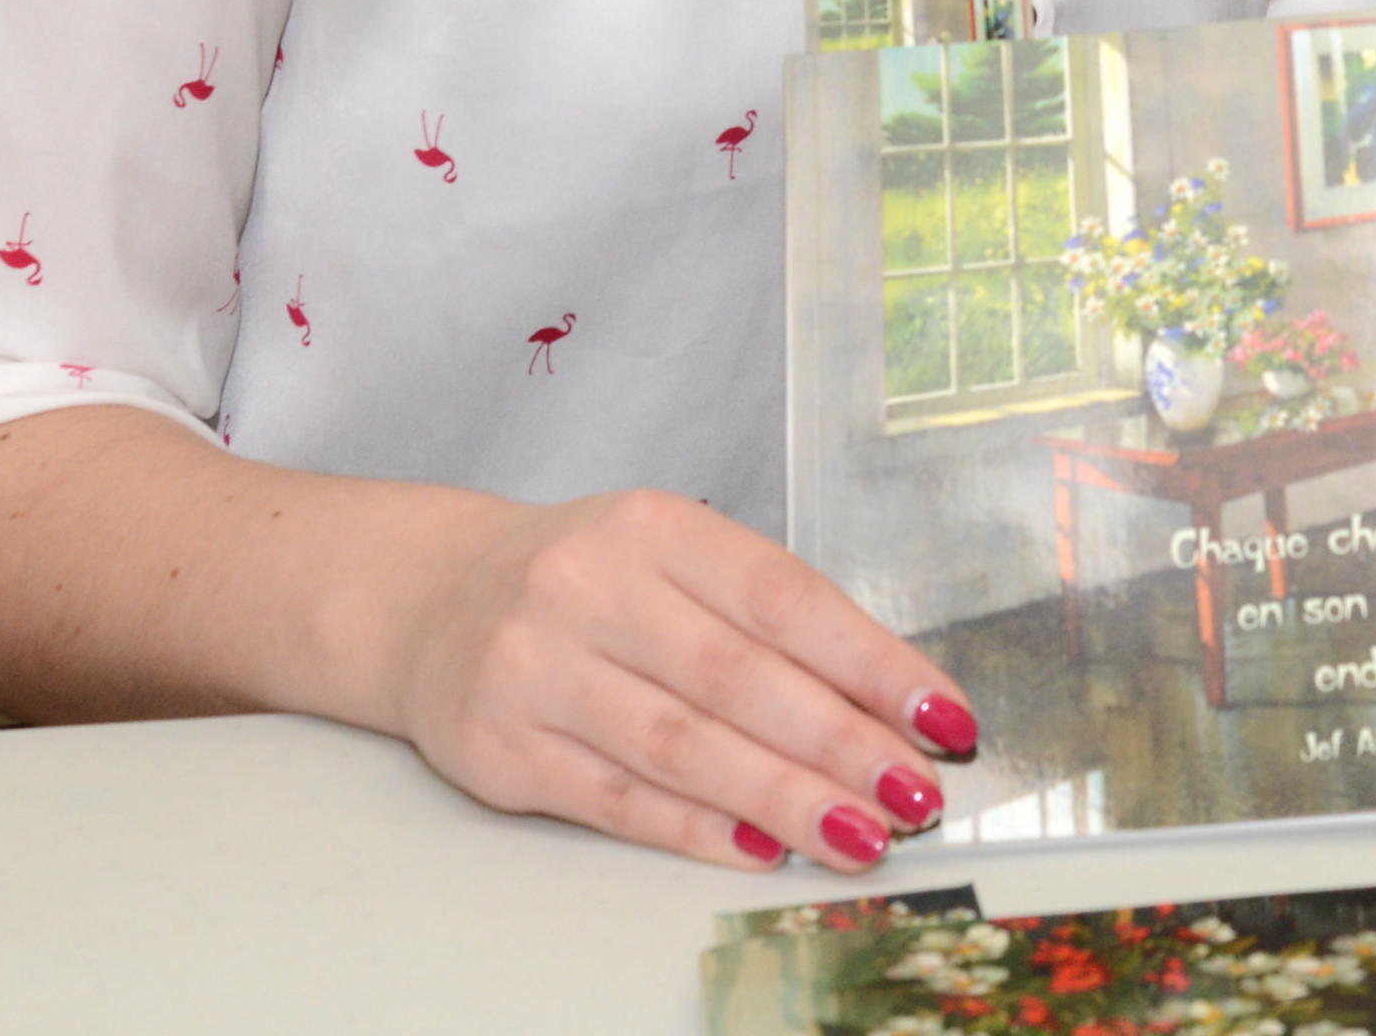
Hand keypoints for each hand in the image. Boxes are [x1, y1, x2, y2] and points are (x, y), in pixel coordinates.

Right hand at [378, 485, 981, 871]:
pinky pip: (618, 798)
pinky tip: (761, 848)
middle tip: (916, 793)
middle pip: (739, 678)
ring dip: (783, 798)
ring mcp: (538, 671)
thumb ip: (766, 615)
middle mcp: (590, 590)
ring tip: (861, 834)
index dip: (872, 663)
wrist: (431, 598)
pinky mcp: (503, 748)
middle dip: (841, 744)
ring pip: (683, 746)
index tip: (944, 717)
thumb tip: (886, 703)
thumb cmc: (589, 580)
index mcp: (655, 528)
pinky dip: (696, 828)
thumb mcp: (673, 557)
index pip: (785, 598)